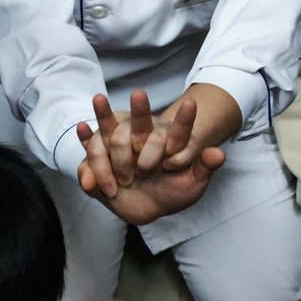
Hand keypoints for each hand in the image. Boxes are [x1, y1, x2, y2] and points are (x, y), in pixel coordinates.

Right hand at [78, 95, 224, 223]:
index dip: (185, 119)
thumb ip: (204, 167)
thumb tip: (219, 153)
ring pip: (111, 130)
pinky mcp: (102, 161)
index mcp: (167, 144)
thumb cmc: (173, 192)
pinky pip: (90, 148)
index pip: (179, 131)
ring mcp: (120, 148)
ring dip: (106, 115)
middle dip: (141, 109)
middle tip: (139, 93)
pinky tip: (81, 128)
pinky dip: (84, 138)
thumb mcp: (192, 184)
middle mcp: (142, 140)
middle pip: (141, 124)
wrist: (148, 207)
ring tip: (99, 98)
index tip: (192, 104)